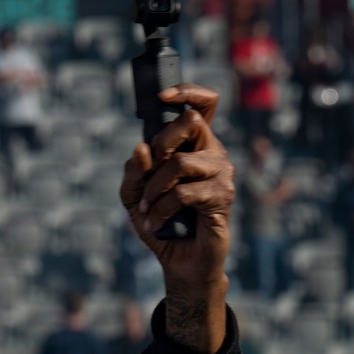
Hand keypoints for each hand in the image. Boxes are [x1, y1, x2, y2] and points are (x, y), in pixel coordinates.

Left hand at [120, 84, 233, 353]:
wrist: (179, 263)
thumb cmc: (161, 224)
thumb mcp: (133, 199)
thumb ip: (132, 174)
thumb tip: (140, 149)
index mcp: (193, 146)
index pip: (204, 104)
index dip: (187, 91)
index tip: (162, 96)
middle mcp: (212, 153)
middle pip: (191, 121)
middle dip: (160, 143)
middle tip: (149, 173)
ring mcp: (221, 174)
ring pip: (181, 162)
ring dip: (154, 187)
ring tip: (148, 208)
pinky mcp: (222, 198)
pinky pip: (183, 192)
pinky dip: (161, 208)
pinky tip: (156, 222)